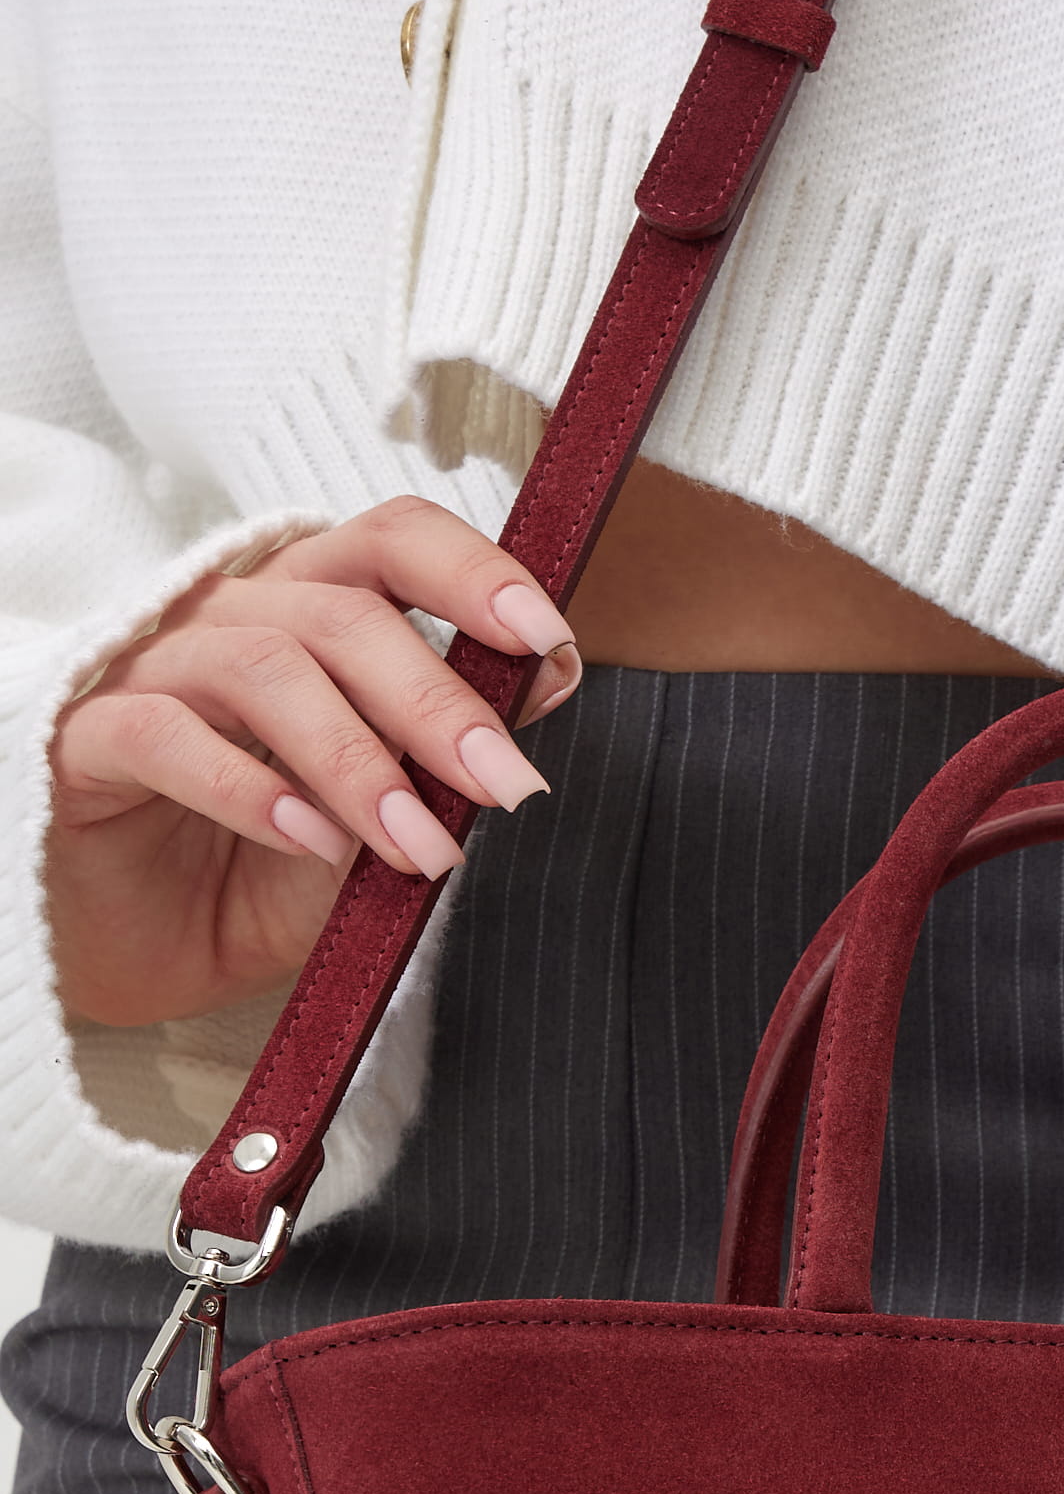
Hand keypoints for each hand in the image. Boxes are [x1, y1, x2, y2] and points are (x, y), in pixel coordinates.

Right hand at [47, 498, 582, 1028]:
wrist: (128, 949)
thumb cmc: (252, 877)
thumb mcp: (370, 834)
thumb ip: (436, 771)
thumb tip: (538, 703)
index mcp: (307, 620)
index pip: (390, 544)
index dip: (472, 573)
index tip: (548, 640)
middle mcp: (229, 622)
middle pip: (343, 615)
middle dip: (438, 703)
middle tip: (502, 788)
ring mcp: (150, 673)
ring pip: (263, 667)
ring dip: (356, 761)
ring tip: (418, 847)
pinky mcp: (85, 738)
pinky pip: (167, 734)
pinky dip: (249, 789)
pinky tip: (309, 843)